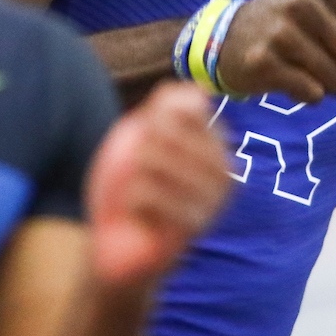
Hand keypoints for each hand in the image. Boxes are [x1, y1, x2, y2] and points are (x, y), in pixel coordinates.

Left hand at [85, 82, 229, 285]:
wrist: (112, 244)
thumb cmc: (126, 185)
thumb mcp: (139, 134)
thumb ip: (166, 107)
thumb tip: (198, 90)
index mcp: (213, 142)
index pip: (185, 106)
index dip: (151, 119)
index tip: (146, 142)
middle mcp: (224, 168)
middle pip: (166, 130)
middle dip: (139, 150)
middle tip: (139, 175)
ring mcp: (214, 197)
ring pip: (155, 160)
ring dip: (133, 178)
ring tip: (140, 196)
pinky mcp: (196, 224)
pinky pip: (148, 192)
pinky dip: (132, 202)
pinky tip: (141, 216)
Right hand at [217, 0, 335, 103]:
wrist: (228, 39)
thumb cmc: (289, 23)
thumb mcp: (326, 6)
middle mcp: (301, 4)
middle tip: (322, 58)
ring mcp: (280, 33)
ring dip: (329, 86)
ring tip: (306, 70)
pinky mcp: (263, 63)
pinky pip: (312, 94)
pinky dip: (307, 95)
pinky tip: (289, 80)